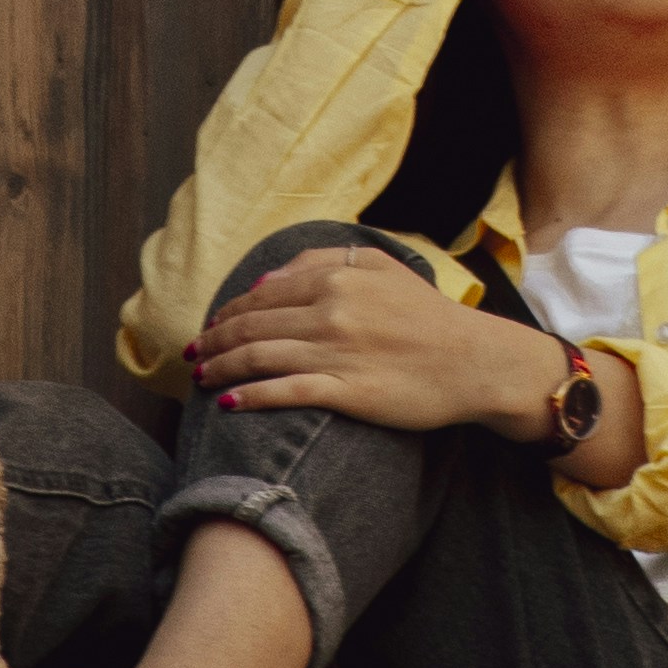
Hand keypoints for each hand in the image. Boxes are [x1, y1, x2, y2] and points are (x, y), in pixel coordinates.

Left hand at [190, 245, 648, 488]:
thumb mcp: (383, 269)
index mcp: (338, 278)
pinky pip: (285, 393)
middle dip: (214, 341)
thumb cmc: (429, 316)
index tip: (211, 325)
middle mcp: (332, 311)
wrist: (474, 361)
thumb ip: (324, 264)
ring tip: (201, 377)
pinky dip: (250, 397)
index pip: (263, 294)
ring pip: (259, 358)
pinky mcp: (347, 392)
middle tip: (193, 354)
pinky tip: (228, 403)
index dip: (229, 311)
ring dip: (221, 368)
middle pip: (253, 326)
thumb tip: (267, 279)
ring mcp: (337, 353)